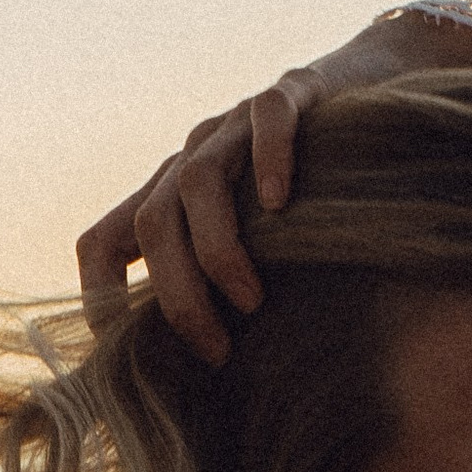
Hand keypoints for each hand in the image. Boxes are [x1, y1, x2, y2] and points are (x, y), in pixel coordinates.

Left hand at [76, 8, 471, 358]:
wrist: (374, 92)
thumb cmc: (318, 197)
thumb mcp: (262, 249)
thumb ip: (229, 292)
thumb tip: (212, 379)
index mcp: (170, 197)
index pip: (99, 242)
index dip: (97, 296)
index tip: (123, 354)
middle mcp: (192, 157)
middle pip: (151, 224)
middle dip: (178, 297)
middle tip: (217, 353)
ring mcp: (236, 124)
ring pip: (198, 180)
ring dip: (218, 250)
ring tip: (252, 302)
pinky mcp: (293, 92)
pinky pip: (269, 117)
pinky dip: (270, 159)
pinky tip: (282, 205)